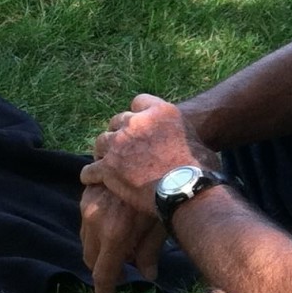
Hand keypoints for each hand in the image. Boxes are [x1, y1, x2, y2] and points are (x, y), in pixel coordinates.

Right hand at [81, 183, 166, 292]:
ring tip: (120, 248)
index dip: (104, 292)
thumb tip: (149, 275)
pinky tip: (114, 227)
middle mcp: (95, 221)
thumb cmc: (165, 192)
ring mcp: (87, 205)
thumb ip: (149, 253)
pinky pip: (86, 222)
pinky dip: (96, 232)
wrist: (153, 154)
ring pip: (86, 240)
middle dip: (103, 270)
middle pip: (91, 259)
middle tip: (121, 273)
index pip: (103, 274)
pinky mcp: (86, 193)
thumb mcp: (160, 226)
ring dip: (99, 250)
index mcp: (114, 234)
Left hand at [84, 94, 215, 212]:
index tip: (138, 126)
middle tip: (121, 147)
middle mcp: (136, 122)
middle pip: (118, 120)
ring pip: (102, 141)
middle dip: (119, 133)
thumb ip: (175, 130)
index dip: (137, 114)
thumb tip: (178, 136)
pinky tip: (92, 180)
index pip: (138, 102)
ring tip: (105, 162)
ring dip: (104, 151)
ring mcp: (119, 143)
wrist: (188, 190)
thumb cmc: (200, 169)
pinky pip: (91, 169)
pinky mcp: (108, 165)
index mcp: (159, 111)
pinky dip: (91, 175)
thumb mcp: (192, 137)